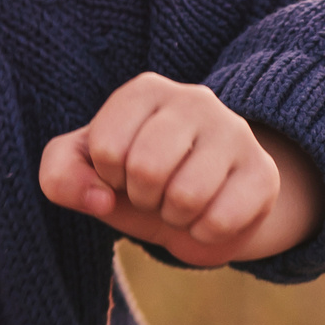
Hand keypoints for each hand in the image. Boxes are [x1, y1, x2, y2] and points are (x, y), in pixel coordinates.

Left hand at [37, 71, 321, 266]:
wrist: (196, 207)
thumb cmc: (131, 180)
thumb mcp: (83, 173)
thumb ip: (60, 176)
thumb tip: (100, 198)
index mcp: (145, 91)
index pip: (106, 147)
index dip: (108, 176)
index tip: (121, 173)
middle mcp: (195, 99)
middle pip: (147, 168)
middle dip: (141, 197)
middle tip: (152, 193)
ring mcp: (235, 133)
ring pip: (187, 196)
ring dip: (173, 216)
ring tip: (178, 203)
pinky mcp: (263, 174)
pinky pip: (222, 221)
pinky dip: (203, 233)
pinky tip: (205, 216)